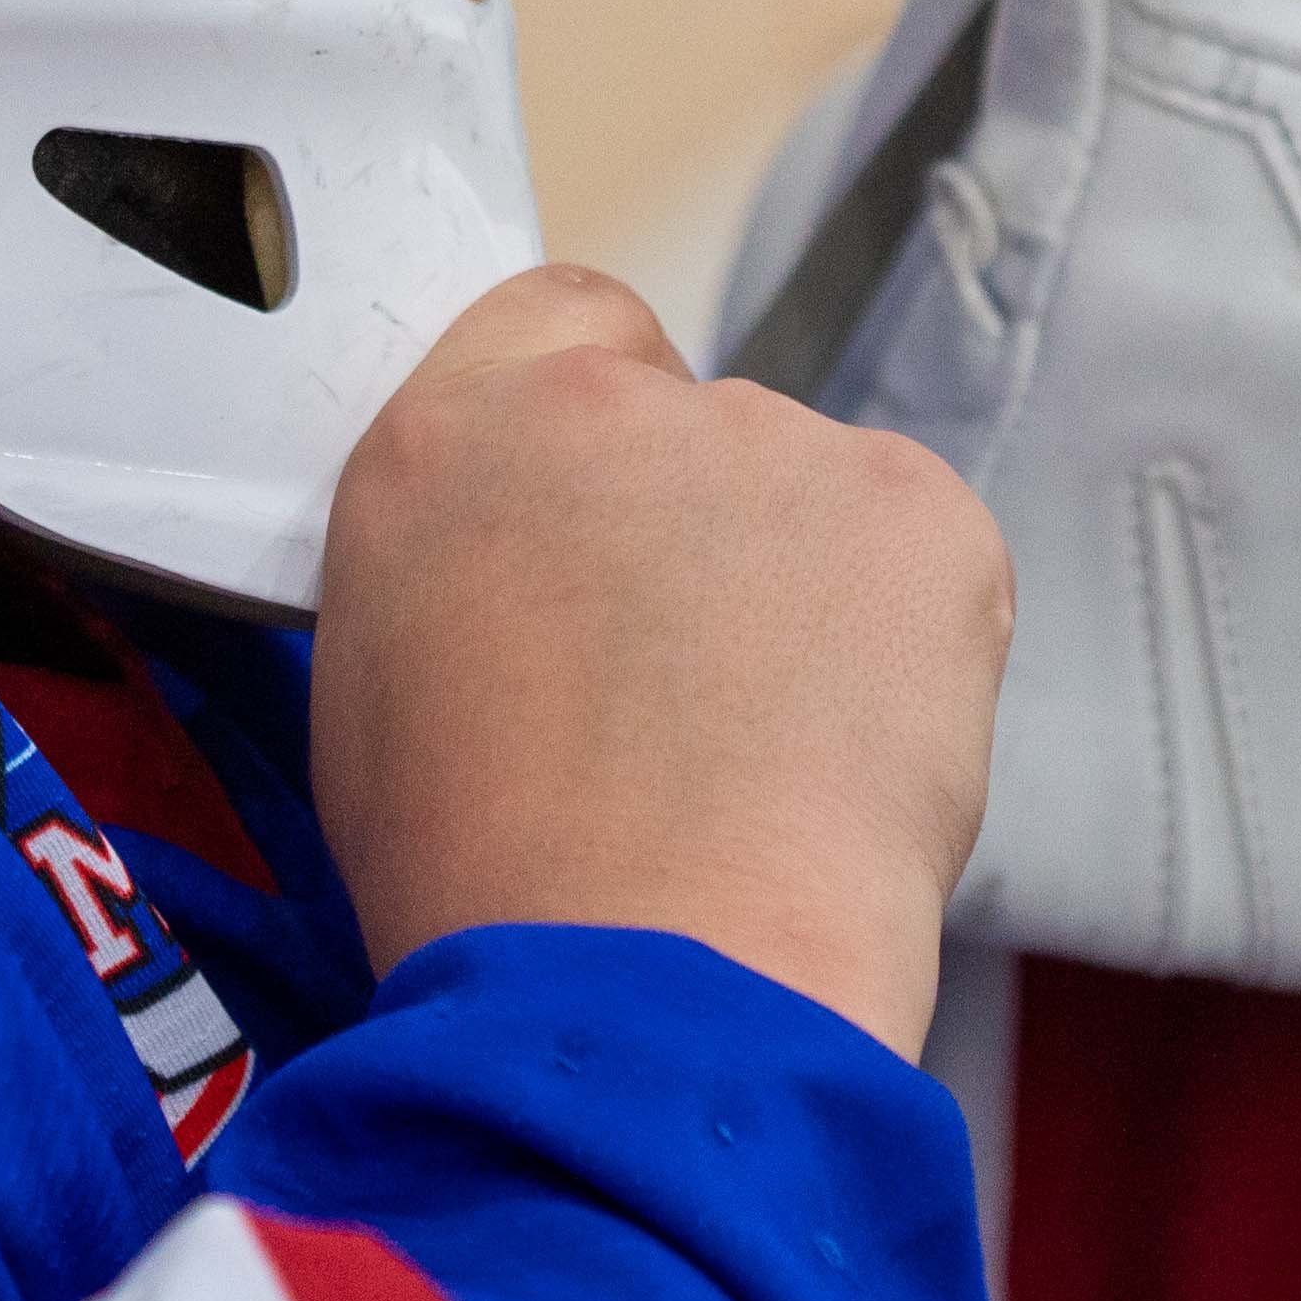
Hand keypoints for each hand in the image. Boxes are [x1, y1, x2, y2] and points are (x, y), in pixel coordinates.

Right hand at [310, 265, 1012, 1054]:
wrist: (648, 976)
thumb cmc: (497, 888)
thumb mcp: (380, 704)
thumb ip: (457, 574)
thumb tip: (525, 589)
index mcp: (449, 439)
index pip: (554, 323)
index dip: (598, 426)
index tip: (613, 525)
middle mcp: (605, 405)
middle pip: (692, 428)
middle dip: (705, 538)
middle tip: (690, 704)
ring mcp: (771, 441)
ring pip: (809, 502)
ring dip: (805, 600)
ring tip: (759, 768)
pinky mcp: (913, 506)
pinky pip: (920, 560)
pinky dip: (908, 647)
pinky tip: (843, 763)